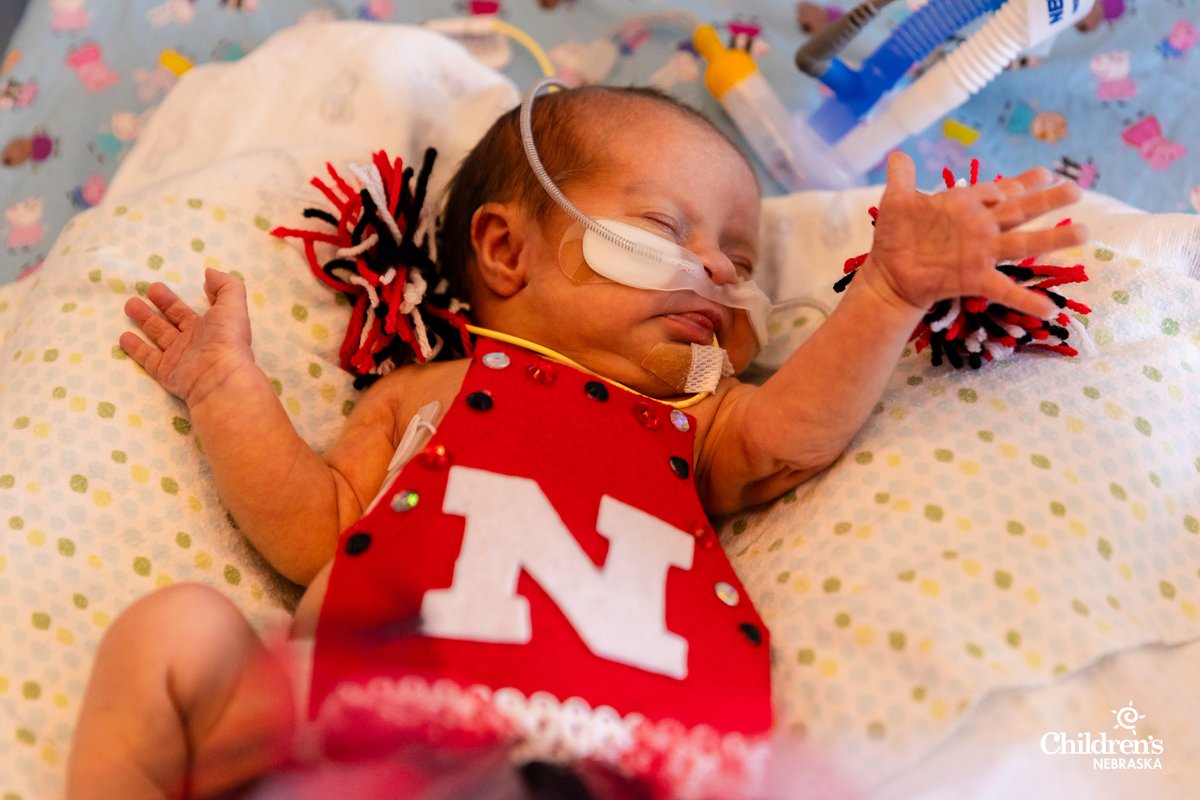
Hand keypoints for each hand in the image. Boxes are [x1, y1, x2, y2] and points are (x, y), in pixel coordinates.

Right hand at [119, 269, 255, 406]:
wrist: (219, 376)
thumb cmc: (227, 339)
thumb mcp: (233, 305)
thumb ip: (226, 286)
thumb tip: (210, 274)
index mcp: (210, 327)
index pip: (189, 311)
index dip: (176, 299)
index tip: (161, 287)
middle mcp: (194, 342)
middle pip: (172, 320)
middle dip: (160, 305)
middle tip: (146, 290)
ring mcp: (180, 358)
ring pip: (158, 336)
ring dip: (145, 320)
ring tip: (130, 305)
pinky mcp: (167, 373)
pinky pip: (148, 359)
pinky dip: (136, 348)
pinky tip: (123, 337)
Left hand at [859, 152, 1087, 318]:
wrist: (889, 275)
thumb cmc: (896, 238)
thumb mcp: (897, 202)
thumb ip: (901, 176)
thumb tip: (897, 153)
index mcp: (967, 206)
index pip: (999, 190)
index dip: (1020, 183)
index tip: (1045, 173)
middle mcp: (980, 228)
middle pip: (1019, 210)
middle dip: (1047, 199)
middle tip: (1076, 189)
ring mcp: (980, 254)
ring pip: (1022, 243)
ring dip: (1053, 239)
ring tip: (1084, 232)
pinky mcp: (974, 278)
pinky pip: (1004, 290)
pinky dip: (1026, 300)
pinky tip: (1050, 310)